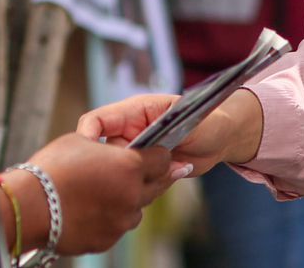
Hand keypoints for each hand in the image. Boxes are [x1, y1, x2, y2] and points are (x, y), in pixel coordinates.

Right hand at [16, 133, 177, 254]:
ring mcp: (120, 221)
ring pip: (137, 209)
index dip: (157, 154)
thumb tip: (112, 147)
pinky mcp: (107, 239)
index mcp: (129, 166)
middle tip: (144, 173)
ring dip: (129, 200)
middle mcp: (131, 195)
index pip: (162, 159)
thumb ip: (107, 144)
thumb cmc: (51, 170)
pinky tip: (93, 208)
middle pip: (156, 186)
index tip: (153, 153)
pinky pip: (117, 226)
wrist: (28, 207)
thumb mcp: (81, 140)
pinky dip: (111, 217)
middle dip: (151, 177)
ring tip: (107, 191)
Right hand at [77, 88, 265, 170]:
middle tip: (142, 170)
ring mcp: (133, 155)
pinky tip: (166, 180)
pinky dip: (145, 191)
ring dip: (136, 180)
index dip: (88, 134)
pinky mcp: (141, 174)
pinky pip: (133, 188)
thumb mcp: (186, 117)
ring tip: (169, 169)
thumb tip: (145, 146)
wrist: (219, 138)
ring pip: (118, 176)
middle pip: (104, 153)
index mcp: (132, 112)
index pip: (98, 120)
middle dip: (117, 166)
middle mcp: (128, 134)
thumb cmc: (204, 119)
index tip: (84, 151)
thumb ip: (165, 128)